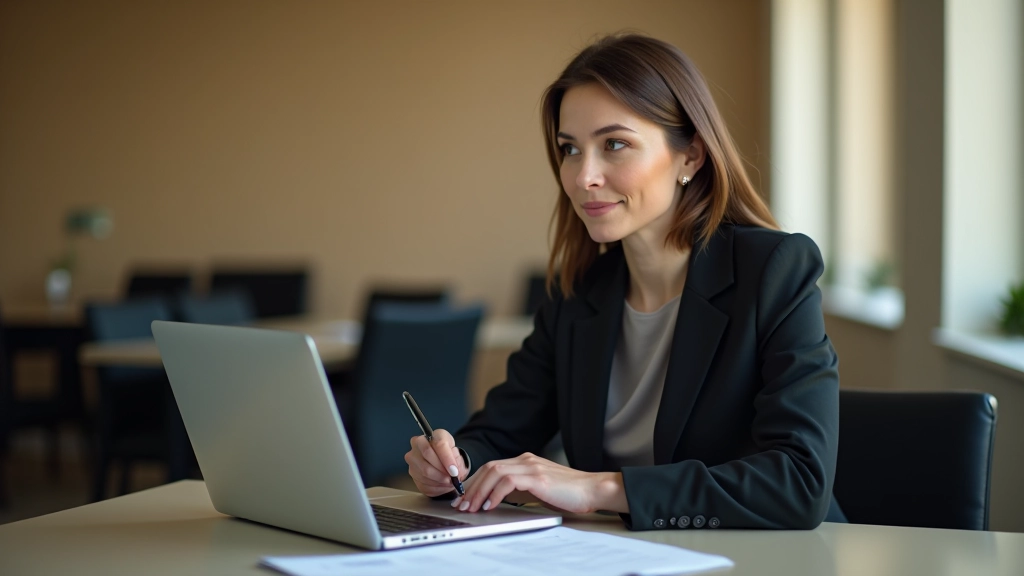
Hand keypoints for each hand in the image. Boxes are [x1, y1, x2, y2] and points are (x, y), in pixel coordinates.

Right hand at [404, 429, 466, 496]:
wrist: (444, 462)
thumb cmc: (450, 455)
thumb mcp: (457, 454)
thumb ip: (456, 461)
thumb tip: (454, 473)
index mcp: (432, 434)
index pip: (438, 444)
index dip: (447, 459)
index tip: (454, 471)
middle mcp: (417, 443)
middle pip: (428, 455)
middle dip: (442, 469)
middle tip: (452, 478)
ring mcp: (412, 457)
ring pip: (424, 471)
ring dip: (439, 480)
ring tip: (449, 482)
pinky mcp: (411, 472)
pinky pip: (422, 482)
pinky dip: (435, 487)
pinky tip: (442, 485)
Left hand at [450, 452, 626, 514]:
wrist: (593, 490)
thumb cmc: (569, 494)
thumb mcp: (539, 489)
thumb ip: (520, 489)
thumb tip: (497, 499)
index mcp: (526, 461)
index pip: (492, 467)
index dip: (475, 482)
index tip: (464, 498)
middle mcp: (526, 459)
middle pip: (489, 467)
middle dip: (471, 487)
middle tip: (461, 504)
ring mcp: (532, 466)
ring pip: (494, 472)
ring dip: (479, 491)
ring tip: (472, 507)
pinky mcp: (538, 477)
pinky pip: (508, 481)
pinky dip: (495, 493)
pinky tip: (490, 505)